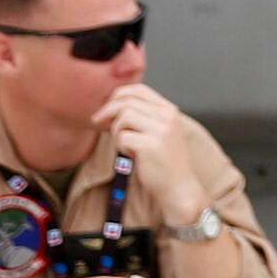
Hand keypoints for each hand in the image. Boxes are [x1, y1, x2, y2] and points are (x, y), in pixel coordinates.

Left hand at [99, 86, 211, 227]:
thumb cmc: (165, 162)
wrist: (179, 187)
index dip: (117, 95)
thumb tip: (113, 106)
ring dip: (116, 131)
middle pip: (126, 101)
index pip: (138, 89)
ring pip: (123, 117)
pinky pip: (122, 137)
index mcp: (169, 110)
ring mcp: (160, 130)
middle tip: (97, 123)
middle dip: (107, 111)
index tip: (106, 109)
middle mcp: (167, 116)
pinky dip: (121, 147)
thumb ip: (145, 116)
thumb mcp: (160, 132)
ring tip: (125, 145)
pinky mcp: (150, 145)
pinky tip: (132, 156)